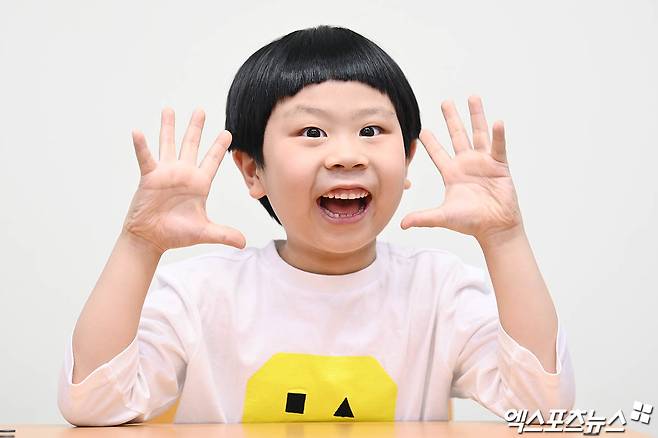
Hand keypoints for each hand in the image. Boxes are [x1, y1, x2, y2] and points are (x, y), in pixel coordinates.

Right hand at [122, 107, 245, 252]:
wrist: (152, 238)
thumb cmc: (176, 233)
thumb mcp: (204, 232)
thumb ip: (224, 234)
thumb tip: (243, 243)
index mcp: (199, 184)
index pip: (212, 161)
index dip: (219, 147)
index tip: (228, 132)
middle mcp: (183, 174)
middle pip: (191, 145)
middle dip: (196, 128)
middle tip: (200, 110)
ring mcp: (166, 173)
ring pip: (168, 144)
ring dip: (168, 127)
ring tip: (168, 109)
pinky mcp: (149, 177)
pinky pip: (146, 158)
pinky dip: (142, 146)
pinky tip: (138, 132)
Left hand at [400, 96, 522, 242]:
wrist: (495, 227)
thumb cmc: (471, 222)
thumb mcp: (443, 217)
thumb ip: (423, 217)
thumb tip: (401, 224)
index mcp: (452, 173)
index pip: (437, 153)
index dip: (430, 142)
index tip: (422, 129)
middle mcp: (466, 164)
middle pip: (457, 136)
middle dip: (451, 118)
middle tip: (445, 101)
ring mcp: (483, 163)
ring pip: (478, 134)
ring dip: (476, 116)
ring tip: (472, 97)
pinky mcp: (499, 166)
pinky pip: (498, 147)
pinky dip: (498, 135)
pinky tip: (497, 122)